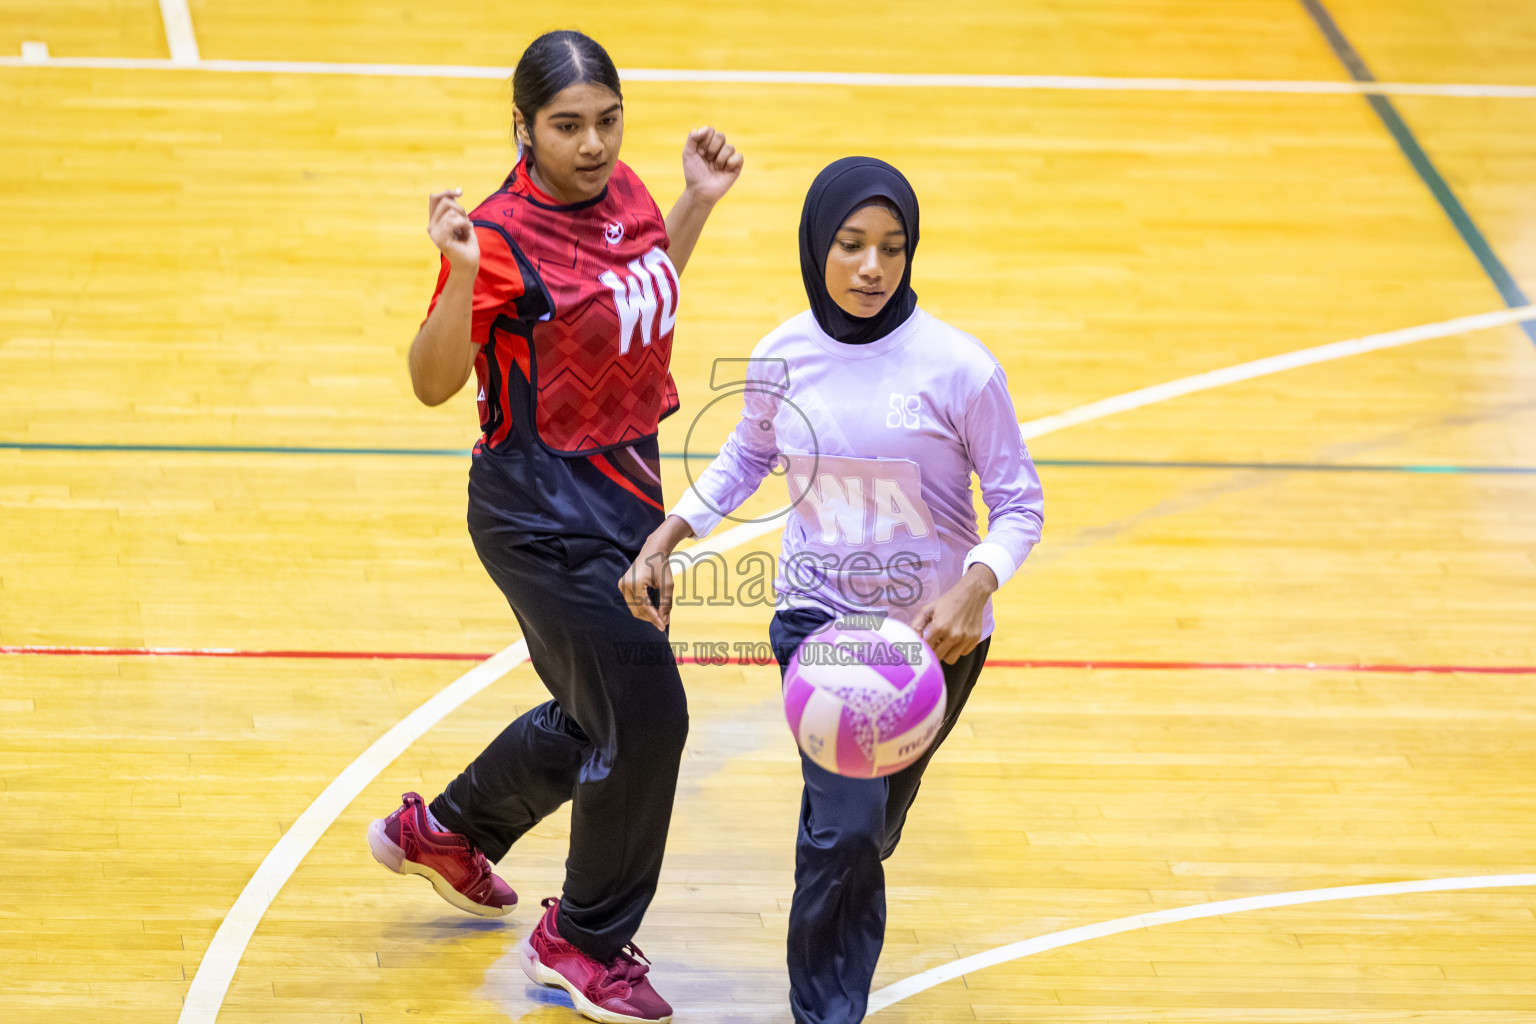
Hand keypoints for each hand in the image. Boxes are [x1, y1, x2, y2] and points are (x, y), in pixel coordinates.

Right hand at [427, 189, 478, 271]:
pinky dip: (464, 224)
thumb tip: (455, 192)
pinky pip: (453, 221)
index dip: (447, 192)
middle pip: (445, 201)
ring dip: (464, 219)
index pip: (434, 198)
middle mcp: (431, 225)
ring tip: (466, 230)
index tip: (461, 192)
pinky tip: (467, 232)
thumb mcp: (462, 220)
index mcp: (434, 220)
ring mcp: (434, 232)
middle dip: (461, 209)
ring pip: (451, 211)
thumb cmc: (467, 243)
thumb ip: (455, 208)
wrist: (470, 262)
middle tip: (466, 222)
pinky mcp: (440, 238)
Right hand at [618, 516, 694, 630]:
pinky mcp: (622, 585)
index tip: (663, 626)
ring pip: (633, 608)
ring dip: (645, 614)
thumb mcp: (668, 585)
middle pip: (637, 610)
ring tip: (659, 617)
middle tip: (662, 623)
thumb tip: (664, 621)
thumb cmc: (661, 565)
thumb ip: (666, 604)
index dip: (654, 619)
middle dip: (650, 618)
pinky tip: (652, 609)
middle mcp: (625, 584)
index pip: (644, 607)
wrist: (653, 550)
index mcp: (636, 583)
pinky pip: (631, 602)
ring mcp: (621, 584)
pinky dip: (641, 607)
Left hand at [680, 126, 742, 205]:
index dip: (704, 141)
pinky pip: (739, 156)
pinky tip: (724, 170)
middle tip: (707, 160)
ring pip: (729, 147)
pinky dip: (730, 163)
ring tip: (715, 168)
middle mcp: (719, 147)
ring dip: (719, 159)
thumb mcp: (687, 153)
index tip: (699, 153)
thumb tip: (706, 128)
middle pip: (721, 136)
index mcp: (708, 142)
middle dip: (711, 149)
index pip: (711, 130)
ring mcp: (728, 156)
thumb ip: (692, 137)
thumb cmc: (693, 173)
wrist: (700, 190)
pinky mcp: (736, 166)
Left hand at [911, 565, 997, 663]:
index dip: (923, 650)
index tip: (921, 648)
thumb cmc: (947, 601)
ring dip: (946, 653)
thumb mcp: (928, 610)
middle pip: (938, 658)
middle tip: (933, 644)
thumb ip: (917, 626)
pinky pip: (963, 653)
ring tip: (945, 642)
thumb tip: (913, 642)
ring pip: (950, 660)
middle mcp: (954, 635)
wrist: (972, 594)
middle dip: (934, 653)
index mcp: (940, 627)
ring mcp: (966, 639)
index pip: (927, 649)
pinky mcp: (975, 640)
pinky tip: (957, 637)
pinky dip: (958, 649)